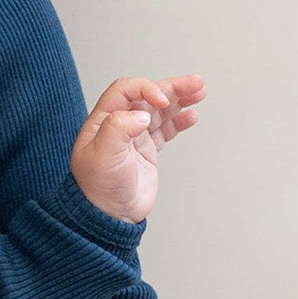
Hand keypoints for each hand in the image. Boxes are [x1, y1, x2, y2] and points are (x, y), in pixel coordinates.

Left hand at [70, 73, 203, 221]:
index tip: (162, 101)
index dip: (146, 89)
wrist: (109, 216)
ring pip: (160, 111)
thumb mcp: (102, 155)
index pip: (126, 91)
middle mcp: (119, 124)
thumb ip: (118, 128)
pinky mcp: (147, 152)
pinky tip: (192, 115)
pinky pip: (165, 130)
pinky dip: (179, 121)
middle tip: (195, 83)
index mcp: (103, 120)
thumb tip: (142, 115)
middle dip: (171, 88)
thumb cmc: (98, 187)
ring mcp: (135, 138)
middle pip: (148, 96)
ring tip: (200, 91)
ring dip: (179, 99)